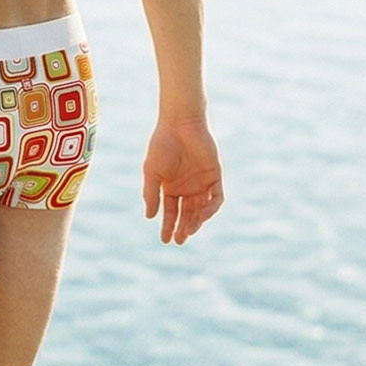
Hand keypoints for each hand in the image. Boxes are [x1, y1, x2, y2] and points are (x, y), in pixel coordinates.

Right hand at [143, 116, 222, 244]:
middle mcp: (187, 188)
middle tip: (179, 240)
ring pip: (201, 209)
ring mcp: (201, 183)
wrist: (180, 124)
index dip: (167, 226)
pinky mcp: (215, 176)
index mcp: (171, 187)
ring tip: (189, 230)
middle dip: (183, 228)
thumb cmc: (163, 145)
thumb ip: (152, 194)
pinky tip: (202, 215)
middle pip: (187, 214)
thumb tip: (149, 217)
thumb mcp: (152, 172)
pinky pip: (216, 198)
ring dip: (196, 221)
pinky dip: (211, 208)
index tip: (165, 240)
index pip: (170, 212)